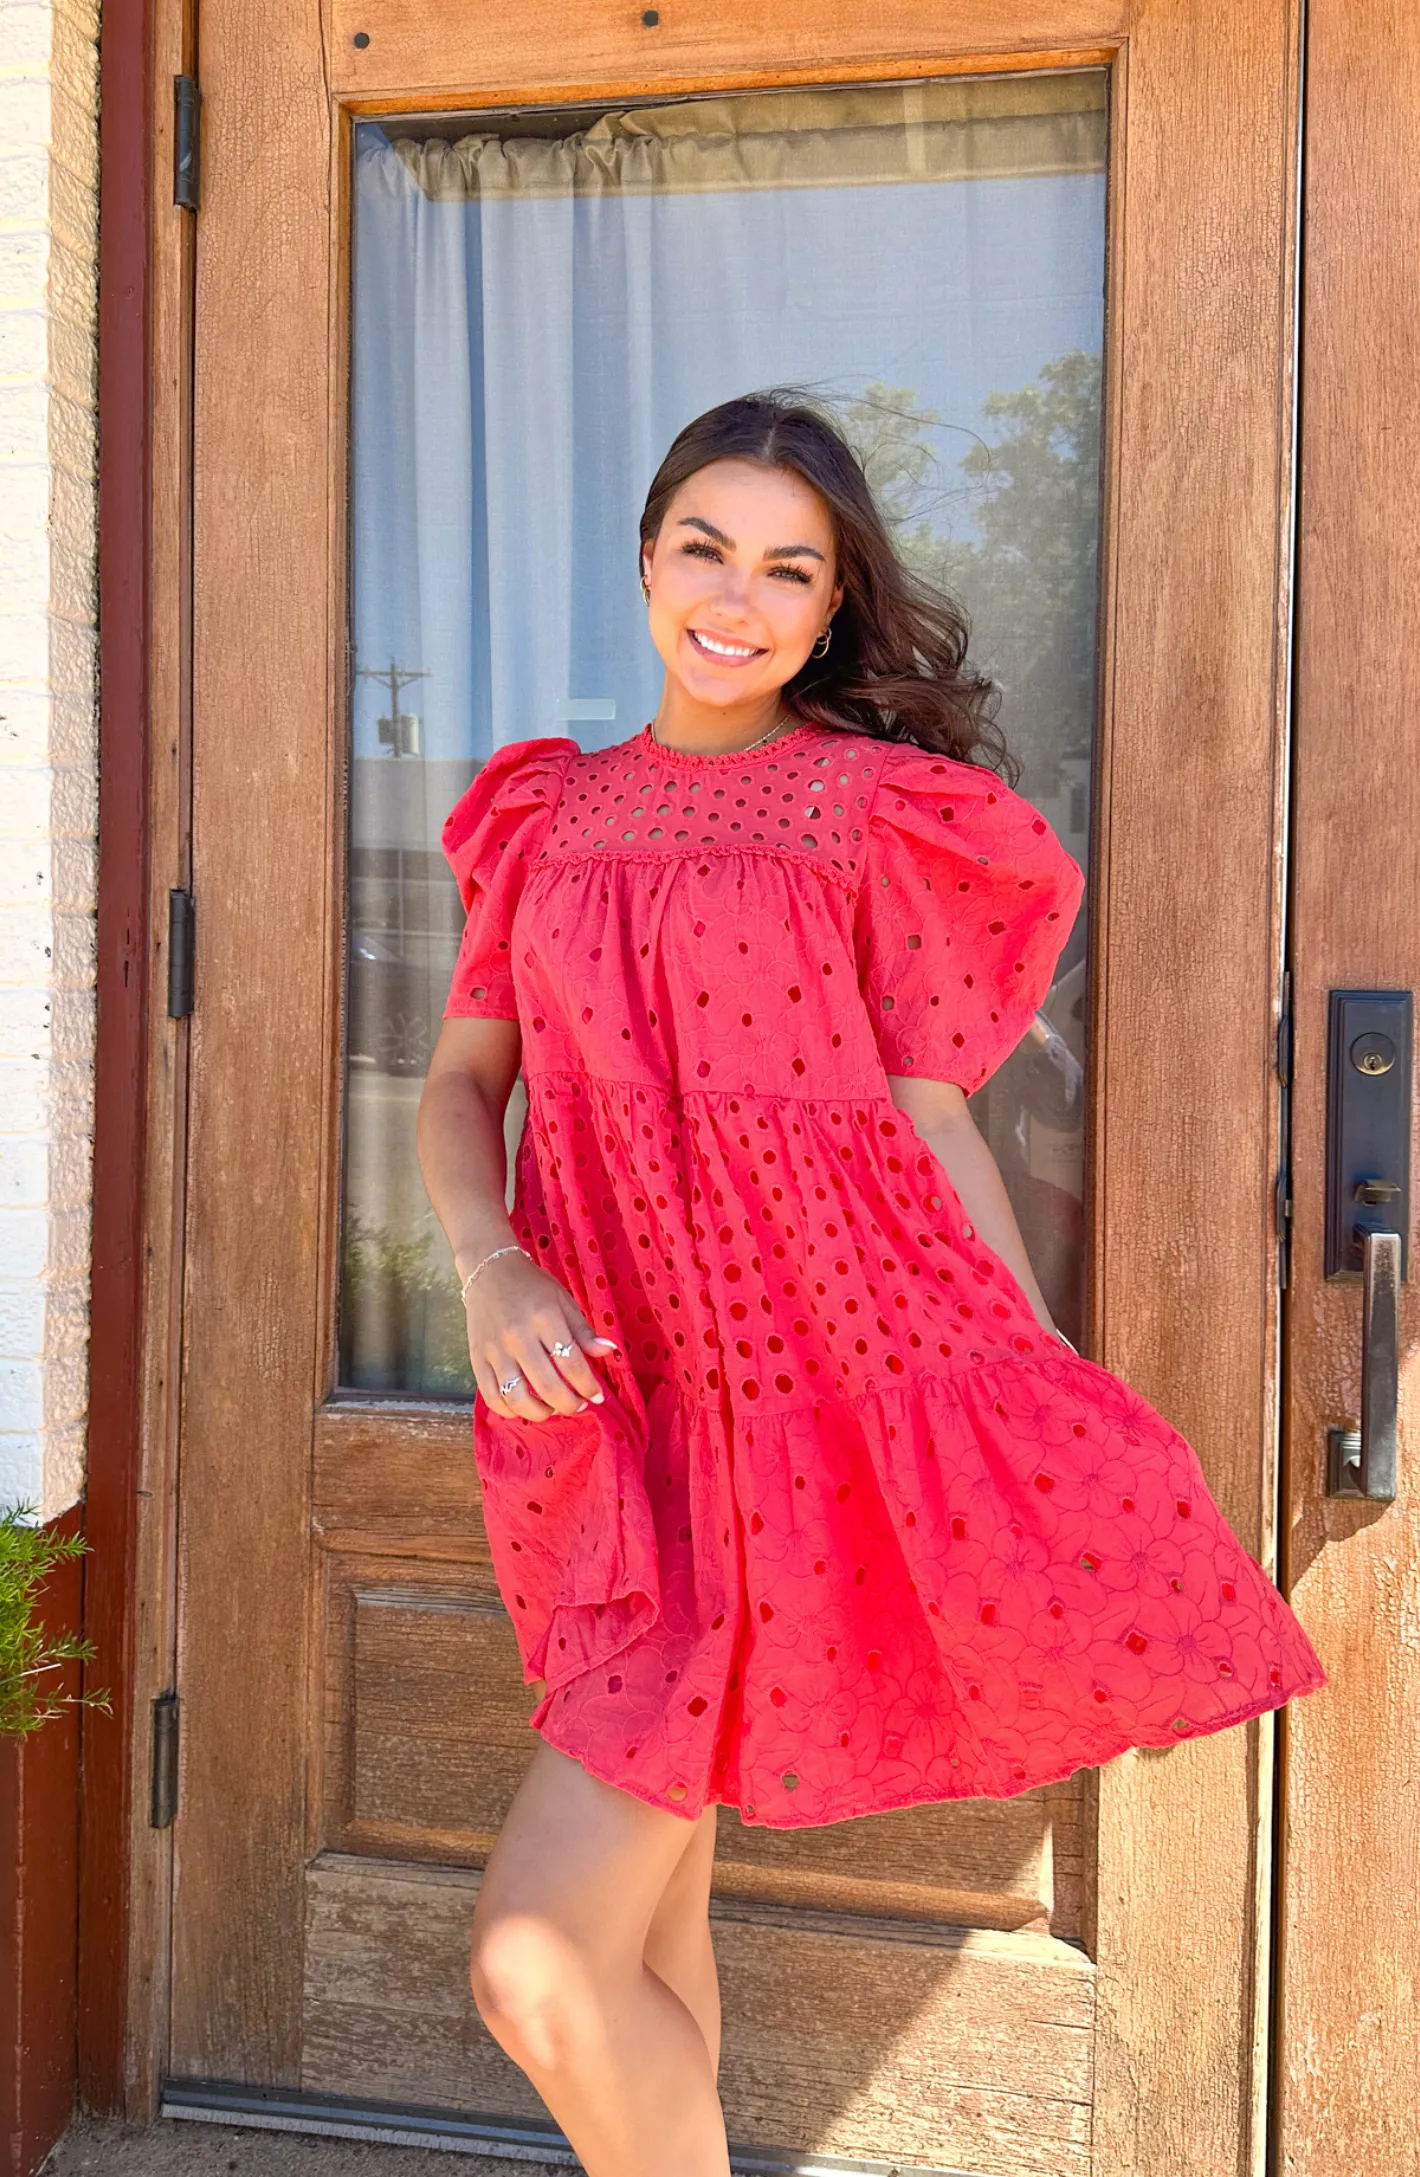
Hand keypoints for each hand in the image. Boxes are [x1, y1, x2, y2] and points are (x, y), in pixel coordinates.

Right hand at [462, 1249, 616, 1422]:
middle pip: (547, 1386)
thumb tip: (608, 1352)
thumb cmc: (532, 1287)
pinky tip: (524, 1408)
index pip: (571, 1362)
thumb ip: (584, 1331)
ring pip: (517, 1398)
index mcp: (544, 1318)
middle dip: (569, 1404)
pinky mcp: (476, 1359)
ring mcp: (494, 1350)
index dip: (588, 1385)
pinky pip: (491, 1396)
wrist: (489, 1271)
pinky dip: (509, 1410)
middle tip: (578, 1406)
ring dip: (540, 1413)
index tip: (597, 1396)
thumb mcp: (563, 1301)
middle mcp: (517, 1336)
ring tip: (552, 1409)